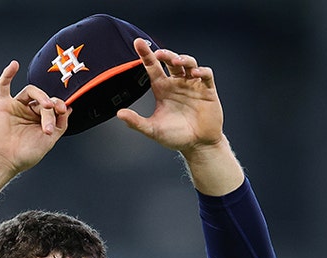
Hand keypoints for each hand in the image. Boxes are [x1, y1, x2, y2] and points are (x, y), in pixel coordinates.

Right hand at [0, 60, 70, 175]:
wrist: (4, 161)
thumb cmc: (24, 155)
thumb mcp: (50, 141)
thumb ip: (60, 124)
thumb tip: (69, 109)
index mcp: (40, 120)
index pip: (53, 105)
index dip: (60, 106)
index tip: (64, 111)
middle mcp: (29, 112)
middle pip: (44, 100)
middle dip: (50, 110)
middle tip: (49, 123)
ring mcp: (16, 107)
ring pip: (31, 91)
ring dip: (41, 96)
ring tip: (46, 107)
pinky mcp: (3, 104)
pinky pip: (4, 85)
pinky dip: (8, 74)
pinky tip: (14, 66)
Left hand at [116, 38, 224, 154]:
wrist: (198, 145)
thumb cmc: (176, 137)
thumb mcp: (153, 130)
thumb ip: (136, 122)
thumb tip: (119, 114)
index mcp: (162, 88)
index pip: (152, 67)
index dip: (146, 54)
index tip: (138, 42)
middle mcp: (177, 83)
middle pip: (171, 60)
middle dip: (166, 54)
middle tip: (159, 54)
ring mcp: (192, 85)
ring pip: (188, 63)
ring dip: (183, 59)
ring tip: (176, 62)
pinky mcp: (207, 90)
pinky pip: (206, 74)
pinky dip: (202, 71)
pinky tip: (195, 73)